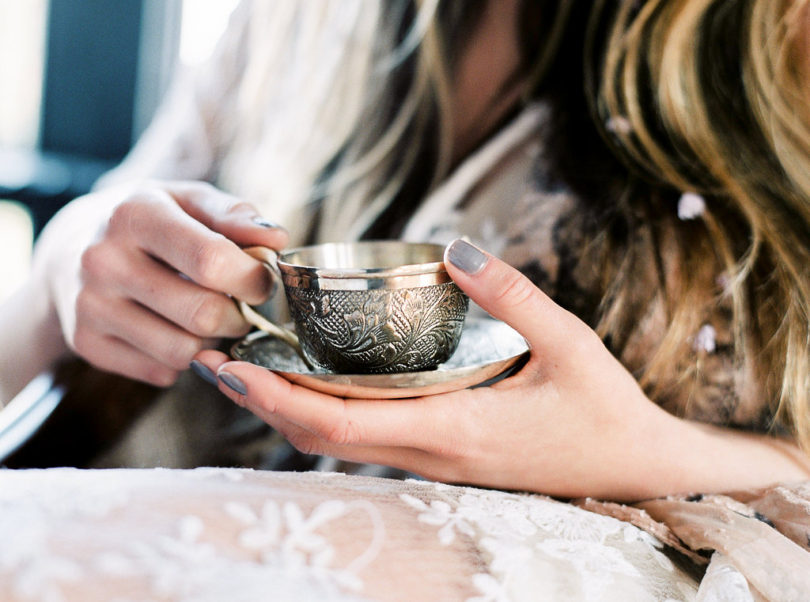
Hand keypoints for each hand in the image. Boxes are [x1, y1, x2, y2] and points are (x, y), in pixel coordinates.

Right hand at [38, 180, 287, 385]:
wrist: (71, 248)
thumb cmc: (151, 221)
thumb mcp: (188, 200)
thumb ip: (235, 215)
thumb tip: (276, 239)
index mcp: (135, 214)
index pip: (212, 260)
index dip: (253, 278)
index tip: (263, 280)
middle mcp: (104, 260)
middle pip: (203, 313)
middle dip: (239, 316)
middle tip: (242, 307)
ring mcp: (89, 305)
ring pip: (184, 351)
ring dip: (213, 341)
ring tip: (211, 318)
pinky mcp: (85, 343)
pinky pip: (161, 371)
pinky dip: (182, 360)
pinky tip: (175, 331)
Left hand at [194, 239, 689, 498]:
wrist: (636, 470)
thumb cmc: (605, 411)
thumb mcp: (569, 343)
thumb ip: (512, 294)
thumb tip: (454, 247)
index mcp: (453, 427)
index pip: (338, 421)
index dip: (276, 396)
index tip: (232, 363)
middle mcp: (430, 452)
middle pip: (318, 436)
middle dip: (261, 401)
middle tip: (215, 356)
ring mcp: (434, 461)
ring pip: (336, 442)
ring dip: (286, 408)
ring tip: (248, 365)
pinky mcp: (442, 454)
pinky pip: (364, 438)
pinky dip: (323, 412)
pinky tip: (313, 382)